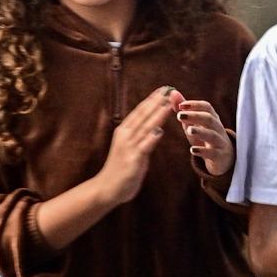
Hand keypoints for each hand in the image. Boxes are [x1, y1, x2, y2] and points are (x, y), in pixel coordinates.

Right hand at [98, 87, 177, 207]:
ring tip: (168, 103)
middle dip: (156, 101)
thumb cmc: (121, 169)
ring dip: (157, 115)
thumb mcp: (131, 148)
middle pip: (143, 115)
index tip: (164, 88)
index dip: (152, 99)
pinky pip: (143, 147)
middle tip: (169, 89)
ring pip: (145, 127)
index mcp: (125, 131)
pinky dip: (151, 138)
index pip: (140, 111)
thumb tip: (156, 128)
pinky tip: (159, 130)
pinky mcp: (132, 160)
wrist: (107, 188)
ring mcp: (128, 147)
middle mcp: (125, 136)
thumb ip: (142, 137)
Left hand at [175, 94, 233, 177]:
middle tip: (180, 116)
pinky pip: (213, 153)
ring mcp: (220, 142)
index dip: (195, 105)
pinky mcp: (220, 156)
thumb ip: (184, 110)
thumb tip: (172, 92)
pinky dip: (203, 151)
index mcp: (212, 118)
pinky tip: (193, 150)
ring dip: (200, 131)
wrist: (224, 158)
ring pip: (212, 135)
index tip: (181, 105)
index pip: (207, 107)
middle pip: (209, 119)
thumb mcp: (194, 124)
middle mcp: (218, 128)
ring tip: (189, 130)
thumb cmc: (205, 137)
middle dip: (195, 116)